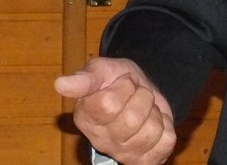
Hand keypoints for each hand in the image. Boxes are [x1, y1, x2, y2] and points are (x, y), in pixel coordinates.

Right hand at [55, 57, 176, 164]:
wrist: (142, 90)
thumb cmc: (117, 81)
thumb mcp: (102, 70)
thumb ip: (84, 78)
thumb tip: (60, 84)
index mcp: (87, 118)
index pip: (108, 104)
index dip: (124, 87)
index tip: (124, 82)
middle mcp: (102, 141)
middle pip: (131, 120)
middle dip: (142, 97)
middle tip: (137, 94)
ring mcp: (123, 154)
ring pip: (151, 131)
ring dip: (155, 112)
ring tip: (145, 108)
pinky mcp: (145, 159)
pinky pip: (165, 143)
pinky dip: (166, 127)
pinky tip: (154, 122)